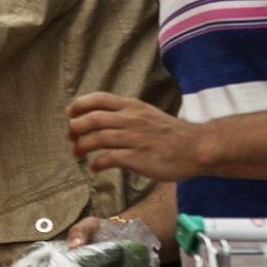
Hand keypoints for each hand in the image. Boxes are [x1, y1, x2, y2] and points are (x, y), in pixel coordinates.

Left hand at [66, 92, 204, 181]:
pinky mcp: (138, 157)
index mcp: (133, 106)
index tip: (70, 114)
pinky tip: (95, 167)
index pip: (99, 99)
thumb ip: (127, 115)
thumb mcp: (148, 114)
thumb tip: (104, 120)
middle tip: (71, 138)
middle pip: (92, 119)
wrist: (197, 148)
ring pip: (97, 138)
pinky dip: (97, 163)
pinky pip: (109, 158)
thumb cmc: (172, 134)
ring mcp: (134, 138)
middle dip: (75, 128)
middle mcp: (131, 119)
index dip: (80, 105)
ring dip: (81, 147)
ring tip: (78, 155)